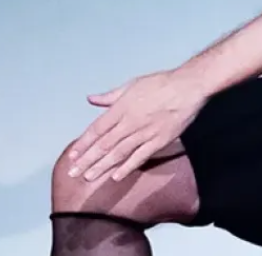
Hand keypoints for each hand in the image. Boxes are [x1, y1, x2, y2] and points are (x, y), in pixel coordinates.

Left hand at [66, 69, 206, 182]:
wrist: (188, 87)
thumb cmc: (161, 83)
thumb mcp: (132, 84)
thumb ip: (110, 96)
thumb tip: (92, 99)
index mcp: (122, 107)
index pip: (97, 129)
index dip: (83, 144)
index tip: (73, 155)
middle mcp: (130, 122)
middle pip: (104, 145)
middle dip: (87, 160)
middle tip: (73, 173)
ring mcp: (144, 133)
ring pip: (119, 153)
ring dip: (102, 167)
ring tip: (89, 178)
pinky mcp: (159, 141)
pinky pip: (140, 157)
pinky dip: (127, 167)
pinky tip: (116, 177)